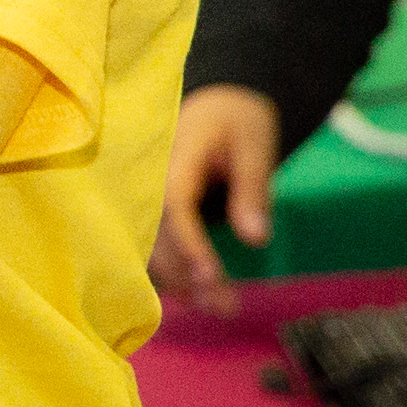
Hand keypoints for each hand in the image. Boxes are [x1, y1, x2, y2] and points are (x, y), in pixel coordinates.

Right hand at [152, 84, 281, 315]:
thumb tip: (255, 240)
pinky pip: (157, 243)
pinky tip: (197, 292)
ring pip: (153, 245)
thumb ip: (253, 189)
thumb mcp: (255, 144)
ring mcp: (151, 195)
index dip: (189, 245)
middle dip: (188, 276)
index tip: (210, 279)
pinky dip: (174, 270)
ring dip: (181, 280)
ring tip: (220, 306)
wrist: (218, 98)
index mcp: (174, 159)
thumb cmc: (238, 118)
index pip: (175, 206)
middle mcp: (152, 181)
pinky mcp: (158, 208)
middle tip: (226, 308)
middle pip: (159, 235)